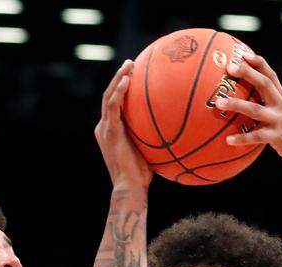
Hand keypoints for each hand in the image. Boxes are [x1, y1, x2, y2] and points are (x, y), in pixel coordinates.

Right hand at [95, 60, 151, 190]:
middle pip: (110, 95)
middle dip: (119, 77)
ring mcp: (104, 128)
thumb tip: (176, 128)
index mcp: (111, 130)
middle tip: (131, 63)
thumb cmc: (143, 176)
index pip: (115, 104)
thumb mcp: (149, 151)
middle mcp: (104, 127)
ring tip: (129, 65)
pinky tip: (127, 80)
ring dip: (118, 78)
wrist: (130, 188)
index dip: (122, 88)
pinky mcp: (108, 131)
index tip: (134, 75)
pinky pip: (113, 106)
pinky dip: (119, 92)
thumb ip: (154, 136)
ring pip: (109, 96)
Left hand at [219, 54, 281, 179]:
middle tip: (229, 67)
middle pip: (264, 84)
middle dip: (247, 73)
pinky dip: (242, 138)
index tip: (243, 53)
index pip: (272, 77)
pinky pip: (257, 137)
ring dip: (235, 104)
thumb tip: (257, 120)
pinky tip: (229, 140)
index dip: (259, 64)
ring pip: (255, 109)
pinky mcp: (280, 139)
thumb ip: (276, 118)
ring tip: (218, 103)